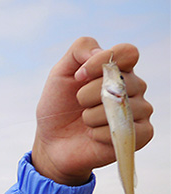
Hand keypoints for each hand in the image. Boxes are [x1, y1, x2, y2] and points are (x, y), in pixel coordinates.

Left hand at [31, 37, 152, 184]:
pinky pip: (126, 129)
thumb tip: (100, 51)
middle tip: (78, 104)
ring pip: (122, 106)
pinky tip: (93, 135)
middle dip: (87, 94)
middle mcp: (134, 87)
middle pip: (122, 80)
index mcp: (118, 69)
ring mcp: (140, 110)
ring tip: (85, 122)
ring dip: (91, 116)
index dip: (102, 60)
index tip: (78, 75)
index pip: (128, 52)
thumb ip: (79, 51)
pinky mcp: (142, 134)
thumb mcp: (59, 73)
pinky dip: (100, 133)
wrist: (53, 142)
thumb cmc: (58, 107)